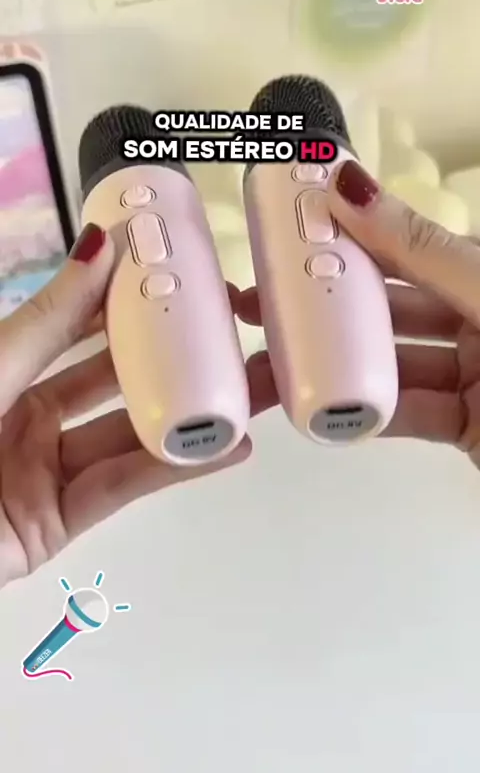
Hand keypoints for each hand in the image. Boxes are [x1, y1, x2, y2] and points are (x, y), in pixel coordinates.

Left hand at [0, 224, 253, 588]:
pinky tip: (224, 448)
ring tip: (253, 390)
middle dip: (179, 362)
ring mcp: (44, 475)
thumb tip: (99, 246)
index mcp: (6, 373)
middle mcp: (28, 419)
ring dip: (194, 416)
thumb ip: (49, 320)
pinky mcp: (56, 526)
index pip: (83, 333)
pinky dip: (176, 469)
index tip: (186, 282)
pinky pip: (124, 489)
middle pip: (118, 386)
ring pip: (131, 438)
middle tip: (235, 337)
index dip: (133, 307)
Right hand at [234, 159, 479, 468]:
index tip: (288, 237)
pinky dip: (366, 413)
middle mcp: (478, 318)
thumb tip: (353, 187)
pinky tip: (326, 407)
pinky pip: (407, 413)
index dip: (347, 238)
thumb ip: (424, 250)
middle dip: (325, 307)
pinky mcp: (468, 426)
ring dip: (336, 365)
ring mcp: (473, 375)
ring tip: (277, 363)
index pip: (404, 248)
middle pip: (388, 308)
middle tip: (263, 305)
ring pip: (391, 363)